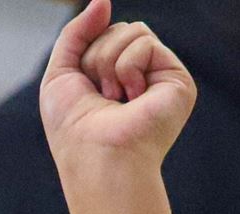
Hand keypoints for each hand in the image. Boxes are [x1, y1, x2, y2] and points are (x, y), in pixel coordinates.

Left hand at [40, 0, 195, 177]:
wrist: (95, 158)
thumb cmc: (74, 129)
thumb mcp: (61, 71)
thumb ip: (77, 32)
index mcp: (117, 78)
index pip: (104, 34)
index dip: (87, 53)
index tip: (86, 90)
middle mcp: (143, 77)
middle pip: (118, 29)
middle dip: (97, 57)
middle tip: (101, 96)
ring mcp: (162, 79)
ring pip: (133, 30)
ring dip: (109, 62)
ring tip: (114, 98)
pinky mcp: (178, 81)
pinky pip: (145, 42)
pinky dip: (127, 66)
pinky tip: (132, 97)